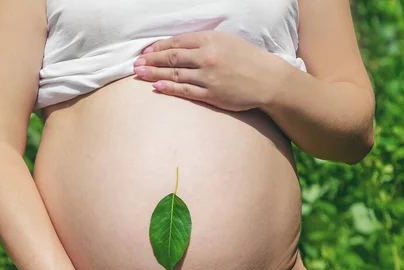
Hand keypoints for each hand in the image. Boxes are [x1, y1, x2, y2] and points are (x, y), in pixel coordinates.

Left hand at [133, 30, 289, 111]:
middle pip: (172, 58)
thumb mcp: (226, 41)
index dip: (158, 47)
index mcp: (210, 40)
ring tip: (139, 74)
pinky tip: (156, 87)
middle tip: (136, 63)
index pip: (177, 42)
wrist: (267, 80)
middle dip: (151, 60)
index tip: (146, 51)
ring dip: (154, 74)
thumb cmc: (247, 59)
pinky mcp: (211, 94)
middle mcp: (207, 57)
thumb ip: (203, 42)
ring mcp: (208, 76)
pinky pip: (185, 91)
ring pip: (174, 75)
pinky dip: (169, 89)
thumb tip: (179, 47)